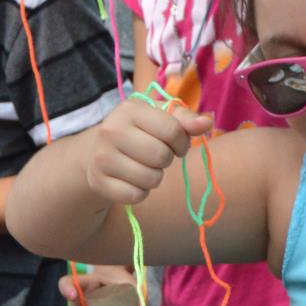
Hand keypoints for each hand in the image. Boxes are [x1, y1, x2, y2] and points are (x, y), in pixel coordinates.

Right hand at [86, 95, 213, 204]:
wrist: (99, 154)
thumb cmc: (140, 133)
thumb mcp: (161, 118)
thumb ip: (186, 119)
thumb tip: (206, 122)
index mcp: (130, 109)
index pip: (172, 130)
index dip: (182, 142)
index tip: (176, 145)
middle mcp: (111, 130)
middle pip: (161, 156)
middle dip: (166, 160)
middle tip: (157, 156)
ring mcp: (102, 157)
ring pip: (150, 179)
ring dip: (155, 177)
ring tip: (143, 166)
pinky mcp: (99, 182)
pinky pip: (136, 196)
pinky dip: (141, 192)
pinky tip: (131, 180)